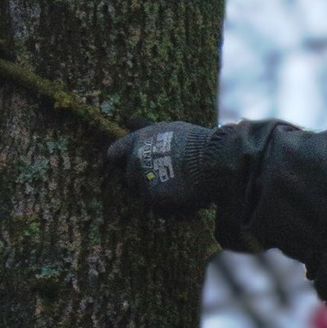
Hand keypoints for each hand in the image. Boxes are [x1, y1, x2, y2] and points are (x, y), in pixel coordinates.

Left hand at [106, 122, 231, 217]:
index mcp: (137, 141)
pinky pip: (157, 208)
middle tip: (167, 178)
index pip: (114, 154)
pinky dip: (169, 208)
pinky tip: (184, 201)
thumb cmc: (194, 142)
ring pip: (143, 194)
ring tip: (179, 189)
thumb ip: (144, 128)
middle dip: (144, 180)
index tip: (127, 166)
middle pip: (130, 178)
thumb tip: (128, 119)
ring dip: (157, 194)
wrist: (212, 160)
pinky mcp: (153, 197)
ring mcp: (142, 179)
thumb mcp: (168, 129)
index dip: (119, 161)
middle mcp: (135, 159)